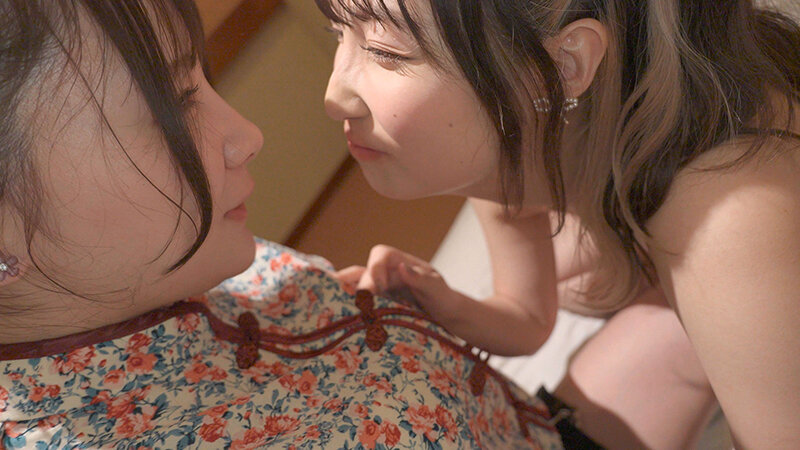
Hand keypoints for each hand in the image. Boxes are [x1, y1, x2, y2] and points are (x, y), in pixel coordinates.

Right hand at [337, 245, 467, 322]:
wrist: (445, 317)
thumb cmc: (442, 297)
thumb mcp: (436, 288)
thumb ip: (420, 279)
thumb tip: (401, 268)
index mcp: (400, 262)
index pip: (380, 255)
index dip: (376, 268)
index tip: (380, 287)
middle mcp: (386, 272)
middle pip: (364, 274)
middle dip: (361, 289)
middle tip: (364, 308)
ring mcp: (379, 288)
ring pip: (355, 287)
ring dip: (350, 297)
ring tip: (343, 310)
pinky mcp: (376, 304)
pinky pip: (359, 302)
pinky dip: (351, 308)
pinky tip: (345, 318)